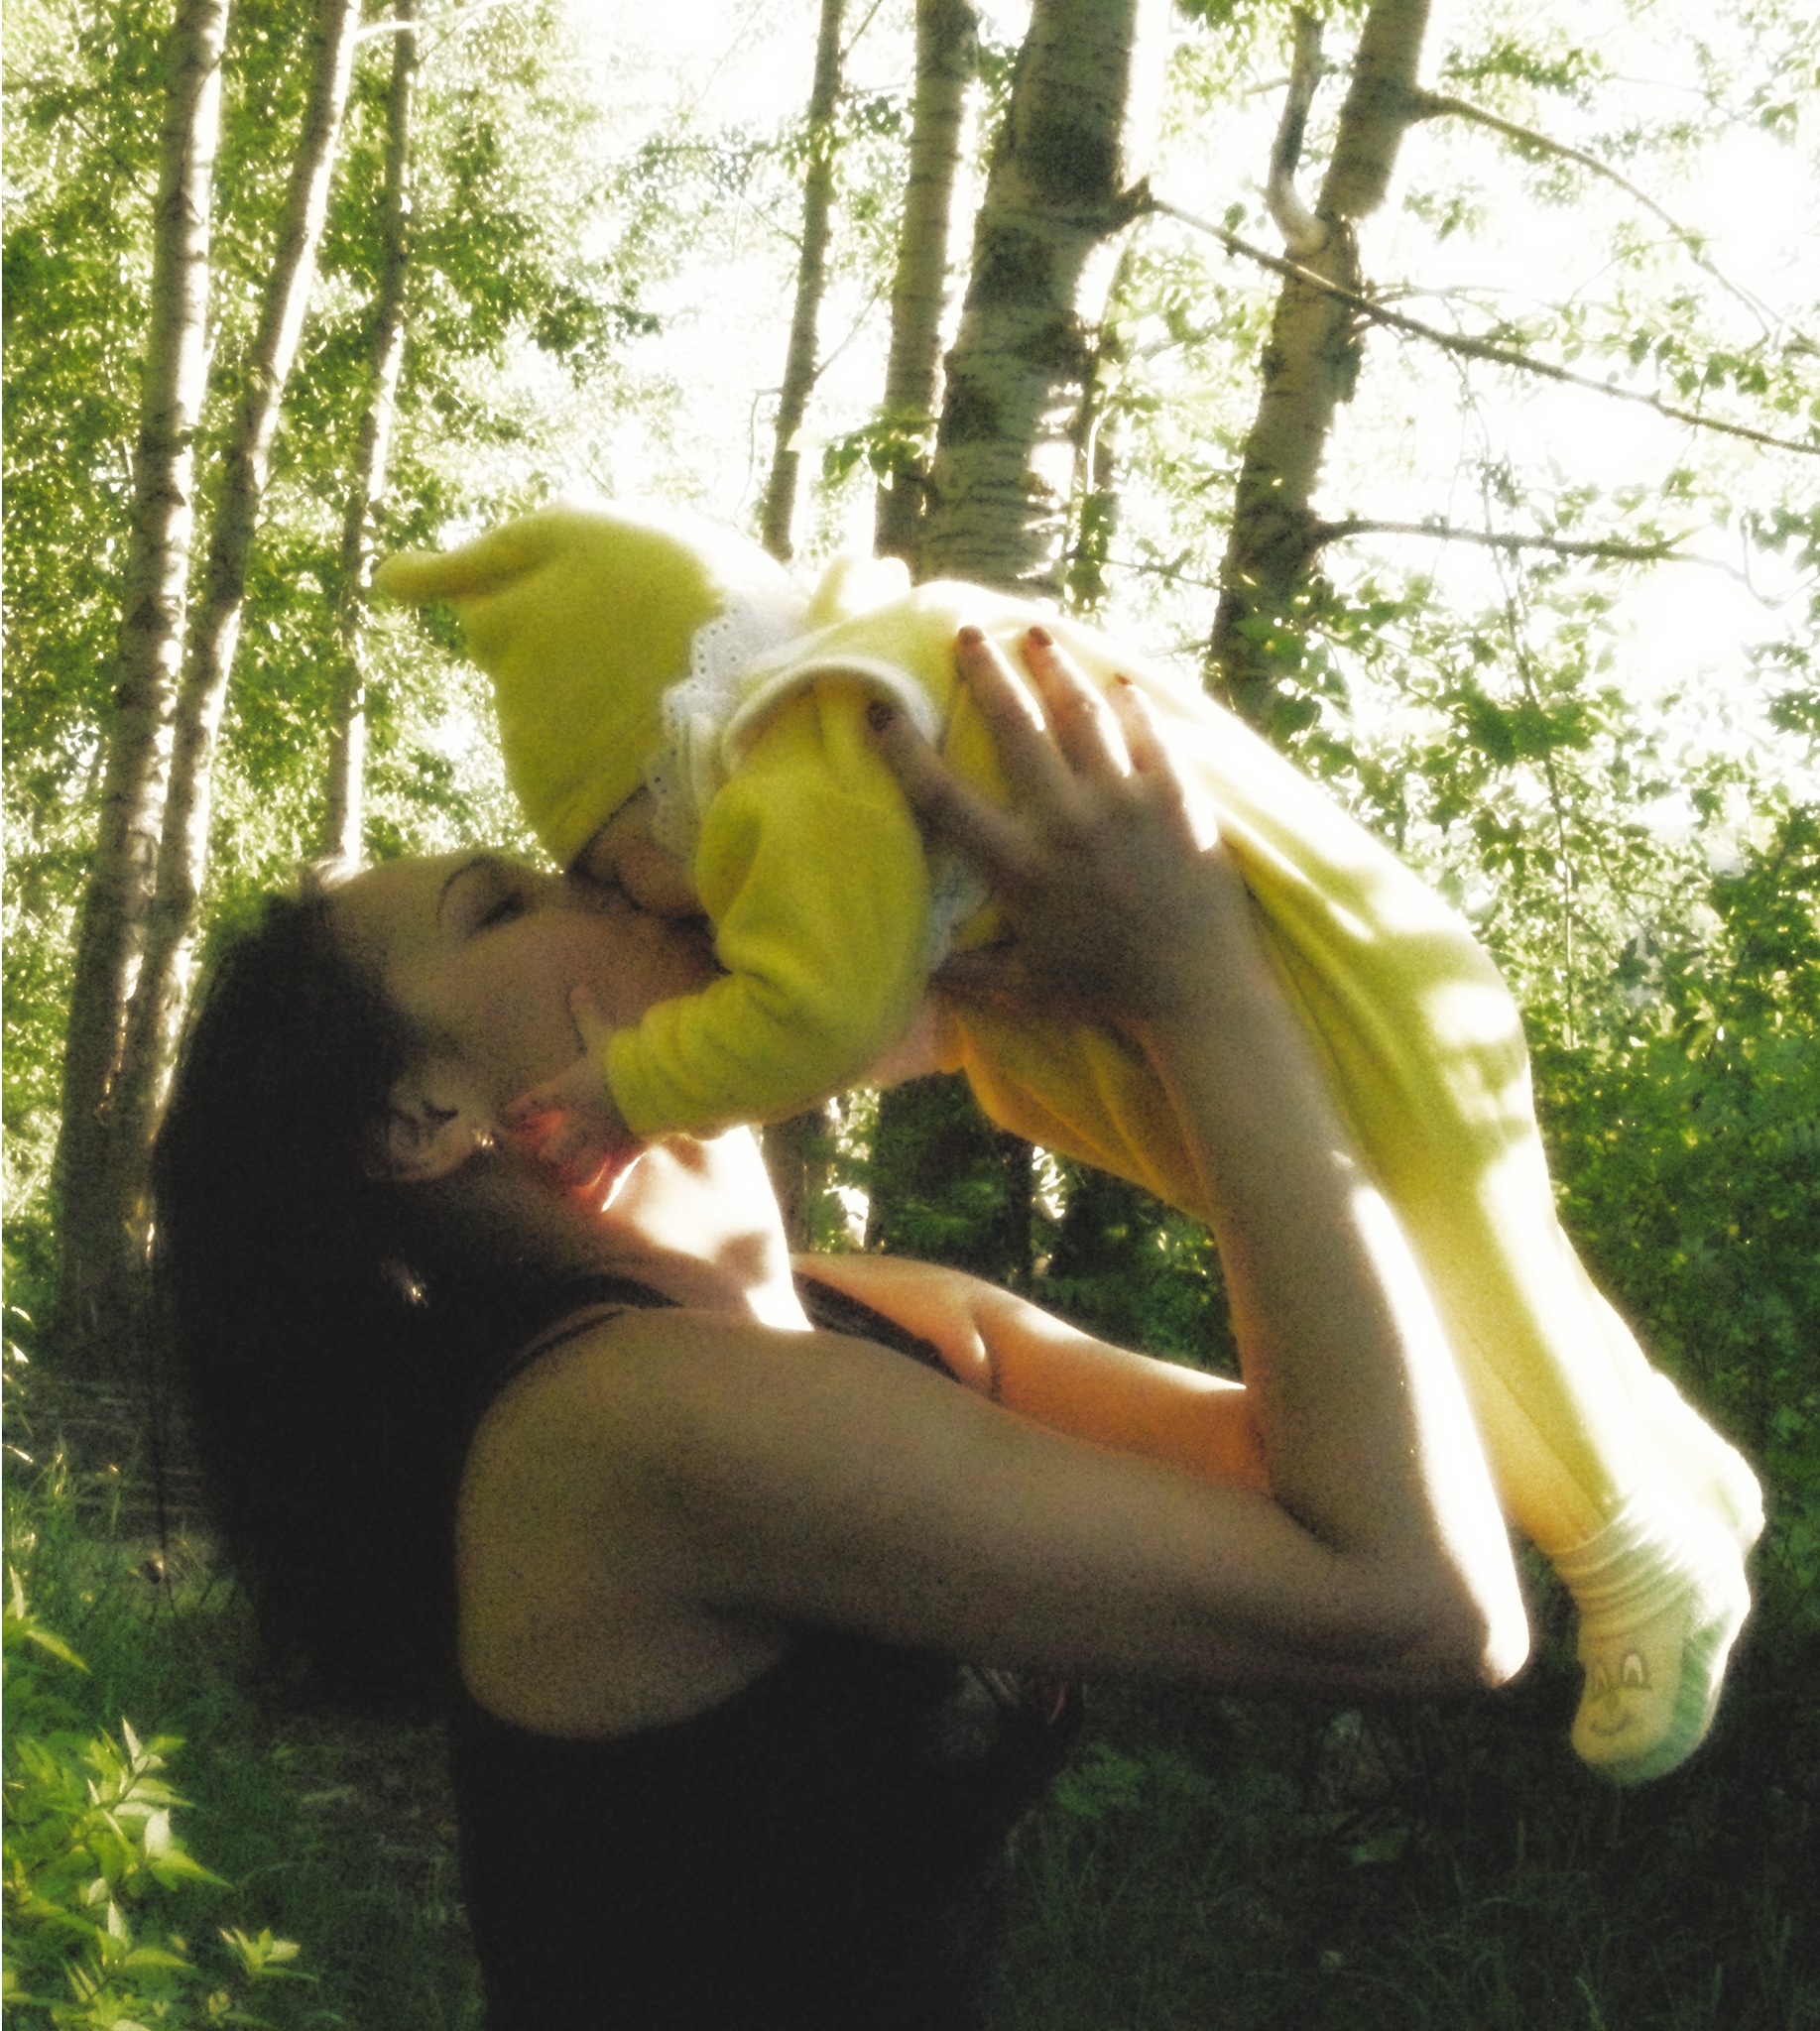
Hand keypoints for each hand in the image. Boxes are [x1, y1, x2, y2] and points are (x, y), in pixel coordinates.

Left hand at [499, 987, 644, 1195]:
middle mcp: (578, 1124)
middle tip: (544, 1160)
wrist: (655, 1083)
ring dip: (572, 1177)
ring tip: (568, 1185)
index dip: (518, 1112)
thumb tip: (577, 988)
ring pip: (577, 1170)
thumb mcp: (603, 1034)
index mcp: (567, 1093)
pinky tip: (597, 1210)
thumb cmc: (625, 1058)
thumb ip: (586, 1014)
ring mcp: (600, 1142)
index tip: (506, 1119)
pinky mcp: (625, 1154)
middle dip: (548, 1155)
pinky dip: (605, 1196)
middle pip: (552, 1149)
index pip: (532, 1104)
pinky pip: (611, 1181)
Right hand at [870, 627, 1265, 1036]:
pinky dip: (1130, 704)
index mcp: (1020, 868)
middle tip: (966, 632)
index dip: (904, 752)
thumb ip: (968, 972)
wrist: (1197, 992)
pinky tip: (1117, 680)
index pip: (944, 798)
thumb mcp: (1025, 987)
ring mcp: (1124, 803)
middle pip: (1015, 727)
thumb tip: (917, 966)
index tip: (879, 713)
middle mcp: (1066, 823)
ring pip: (1082, 714)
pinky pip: (1147, 734)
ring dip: (1055, 668)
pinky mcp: (1175, 797)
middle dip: (986, 672)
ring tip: (1036, 633)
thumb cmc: (1106, 991)